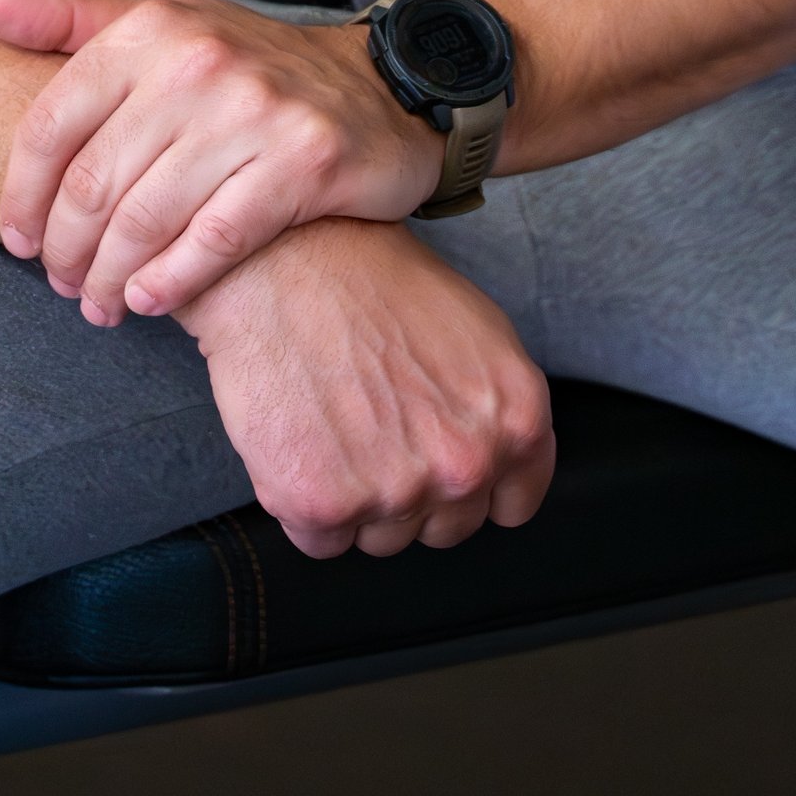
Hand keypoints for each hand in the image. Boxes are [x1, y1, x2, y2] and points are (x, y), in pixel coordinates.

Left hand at [0, 0, 441, 320]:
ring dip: (111, 278)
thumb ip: (67, 21)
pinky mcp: (304, 163)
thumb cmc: (246, 67)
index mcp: (151, 31)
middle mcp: (198, 63)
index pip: (52, 124)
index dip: (21, 195)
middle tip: (63, 285)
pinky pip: (215, 240)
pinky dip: (172, 281)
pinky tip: (152, 300)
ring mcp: (254, 112)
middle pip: (94, 182)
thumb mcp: (162, 28)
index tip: (18, 240)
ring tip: (102, 305)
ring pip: (147, 219)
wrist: (377, 86)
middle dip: (65, 250)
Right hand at [177, 219, 553, 556]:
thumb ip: (495, 405)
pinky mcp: (323, 505)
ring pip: (383, 538)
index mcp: (515, 418)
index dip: (473, 485)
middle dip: (411, 490)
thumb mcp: (474, 326)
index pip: (513, 503)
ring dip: (357, 498)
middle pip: (445, 528)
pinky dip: (304, 501)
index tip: (440, 462)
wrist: (281, 255)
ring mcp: (396, 490)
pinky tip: (300, 437)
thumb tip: (494, 458)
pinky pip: (322, 540)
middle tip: (372, 425)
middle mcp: (466, 463)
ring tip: (333, 421)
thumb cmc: (369, 276)